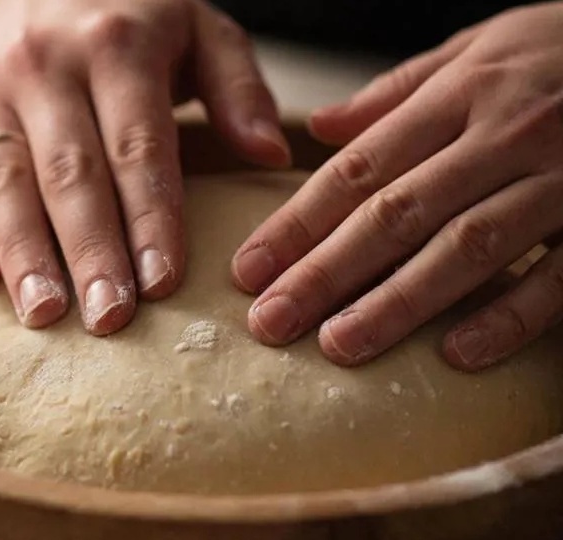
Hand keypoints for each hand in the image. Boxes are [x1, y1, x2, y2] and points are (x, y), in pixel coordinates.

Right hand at [0, 0, 289, 334]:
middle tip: (109, 319)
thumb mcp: (194, 25)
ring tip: (44, 316)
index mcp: (115, 45)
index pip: (136, 144)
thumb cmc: (124, 14)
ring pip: (5, 182)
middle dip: (90, 251)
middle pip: (70, 172)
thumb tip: (272, 155)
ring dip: (24, 253)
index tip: (164, 283)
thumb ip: (237, 85)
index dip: (150, 216)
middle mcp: (45, 67)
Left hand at [233, 3, 562, 370]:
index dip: (299, 222)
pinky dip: (508, 317)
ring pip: (466, 248)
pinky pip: (557, 277)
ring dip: (398, 302)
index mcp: (463, 94)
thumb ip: (399, 92)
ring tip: (338, 346)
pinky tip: (453, 355)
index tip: (249, 270)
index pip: (361, 168)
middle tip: (270, 323)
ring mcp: (562, 180)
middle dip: (326, 273)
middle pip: (397, 213)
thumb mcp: (480, 48)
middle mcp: (505, 135)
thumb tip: (319, 128)